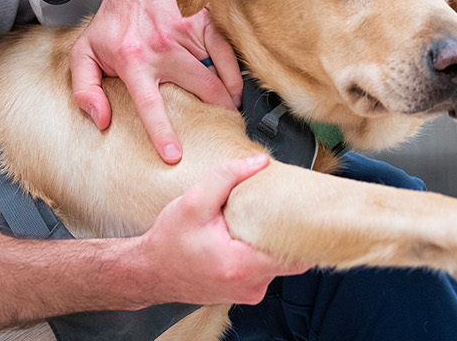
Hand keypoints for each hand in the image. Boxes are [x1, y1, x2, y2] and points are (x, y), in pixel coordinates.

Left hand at [70, 0, 243, 163]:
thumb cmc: (112, 24)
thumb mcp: (84, 54)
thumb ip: (85, 90)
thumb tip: (100, 120)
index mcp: (133, 60)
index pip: (150, 104)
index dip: (162, 132)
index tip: (173, 155)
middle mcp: (162, 47)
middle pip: (201, 89)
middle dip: (217, 113)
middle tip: (222, 131)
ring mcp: (187, 33)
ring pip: (218, 74)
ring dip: (229, 97)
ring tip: (232, 113)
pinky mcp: (204, 21)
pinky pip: (227, 53)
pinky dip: (235, 74)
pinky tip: (235, 88)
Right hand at [136, 156, 311, 304]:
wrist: (149, 272)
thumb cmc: (168, 243)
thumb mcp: (192, 202)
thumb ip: (226, 177)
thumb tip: (259, 162)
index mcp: (242, 266)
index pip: (298, 257)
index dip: (306, 235)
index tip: (305, 215)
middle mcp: (250, 286)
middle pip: (292, 260)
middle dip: (288, 234)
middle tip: (282, 212)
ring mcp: (248, 293)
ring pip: (278, 266)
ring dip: (271, 244)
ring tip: (256, 224)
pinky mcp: (244, 293)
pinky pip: (264, 272)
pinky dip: (259, 254)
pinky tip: (244, 240)